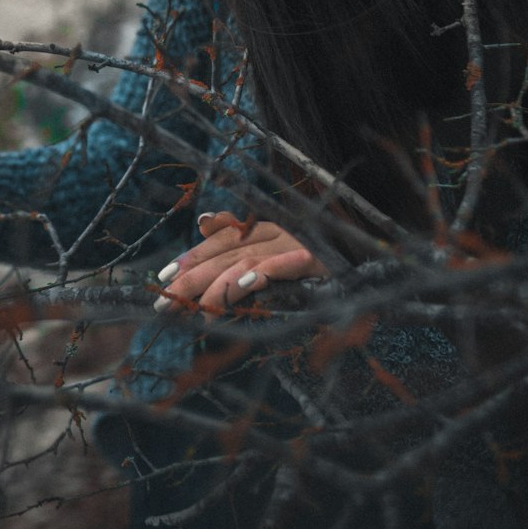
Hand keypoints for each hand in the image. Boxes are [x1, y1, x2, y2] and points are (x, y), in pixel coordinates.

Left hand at [153, 210, 327, 314]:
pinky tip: (242, 287)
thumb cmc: (320, 264)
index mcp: (264, 230)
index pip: (219, 240)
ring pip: (246, 261)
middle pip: (225, 253)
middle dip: (191, 278)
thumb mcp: (276, 253)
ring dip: (219, 286)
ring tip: (199, 308)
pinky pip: (283, 266)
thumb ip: (240, 237)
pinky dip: (262, 274)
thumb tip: (203, 220)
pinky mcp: (315, 260)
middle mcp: (276, 232)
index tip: (162, 276)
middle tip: (165, 301)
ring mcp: (294, 244)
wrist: (365, 267)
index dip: (191, 256)